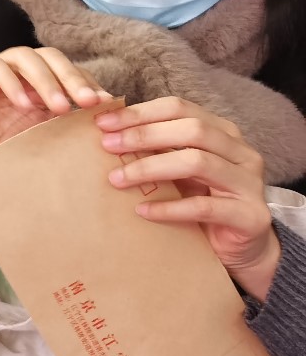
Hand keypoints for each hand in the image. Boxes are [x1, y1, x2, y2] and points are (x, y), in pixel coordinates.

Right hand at [0, 46, 108, 210]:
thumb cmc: (4, 155)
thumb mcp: (44, 138)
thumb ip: (68, 123)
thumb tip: (110, 115)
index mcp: (38, 84)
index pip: (67, 70)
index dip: (87, 82)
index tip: (105, 104)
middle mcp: (17, 71)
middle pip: (49, 56)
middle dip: (71, 77)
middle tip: (87, 101)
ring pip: (24, 56)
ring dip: (45, 79)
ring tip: (58, 106)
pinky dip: (11, 83)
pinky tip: (24, 104)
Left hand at [98, 97, 280, 300]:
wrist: (237, 247)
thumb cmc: (201, 200)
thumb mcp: (178, 169)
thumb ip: (156, 149)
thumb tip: (106, 132)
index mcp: (222, 131)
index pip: (179, 108)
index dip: (140, 113)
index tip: (103, 123)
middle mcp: (241, 152)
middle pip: (192, 130)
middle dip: (144, 135)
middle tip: (107, 146)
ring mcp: (250, 183)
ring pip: (197, 163)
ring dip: (151, 168)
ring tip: (117, 179)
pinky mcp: (251, 216)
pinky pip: (204, 207)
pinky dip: (169, 208)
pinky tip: (142, 211)